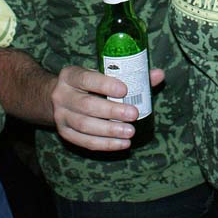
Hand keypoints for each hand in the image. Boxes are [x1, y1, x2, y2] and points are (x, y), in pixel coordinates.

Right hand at [50, 65, 164, 150]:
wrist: (58, 96)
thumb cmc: (88, 83)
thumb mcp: (102, 73)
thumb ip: (130, 74)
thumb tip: (159, 75)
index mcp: (70, 75)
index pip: (86, 78)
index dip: (105, 85)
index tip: (124, 90)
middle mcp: (61, 95)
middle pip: (86, 105)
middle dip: (111, 112)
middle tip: (133, 114)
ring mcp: (61, 116)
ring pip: (84, 126)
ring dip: (109, 131)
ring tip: (130, 132)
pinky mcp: (64, 132)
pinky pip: (84, 142)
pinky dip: (105, 144)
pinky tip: (122, 143)